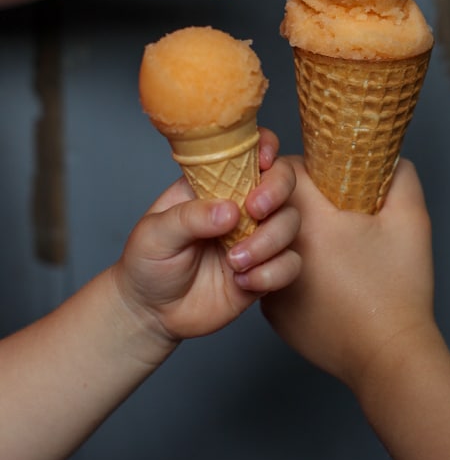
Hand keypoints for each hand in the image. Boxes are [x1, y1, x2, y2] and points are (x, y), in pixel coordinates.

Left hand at [112, 132, 299, 346]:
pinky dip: (272, 274)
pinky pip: (290, 265)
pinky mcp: (265, 270)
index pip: (249, 151)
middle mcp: (241, 205)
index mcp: (214, 184)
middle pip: (283, 181)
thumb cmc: (148, 262)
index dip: (265, 146)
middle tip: (254, 210)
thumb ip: (189, 218)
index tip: (263, 161)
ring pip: (290, 223)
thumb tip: (229, 210)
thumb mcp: (155, 233)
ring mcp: (256, 237)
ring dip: (268, 242)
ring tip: (234, 262)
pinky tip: (242, 282)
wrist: (151, 313)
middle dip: (276, 192)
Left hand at [262, 157, 434, 392]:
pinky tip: (314, 277)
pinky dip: (285, 272)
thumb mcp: (412, 221)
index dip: (288, 170)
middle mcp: (279, 251)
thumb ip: (401, 177)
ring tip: (296, 244)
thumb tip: (387, 160)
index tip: (298, 182)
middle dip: (274, 205)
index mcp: (311, 220)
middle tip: (286, 209)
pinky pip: (271, 279)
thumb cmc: (401, 288)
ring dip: (274, 240)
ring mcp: (272, 287)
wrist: (390, 356)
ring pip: (263, 246)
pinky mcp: (275, 315)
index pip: (282, 174)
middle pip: (264, 210)